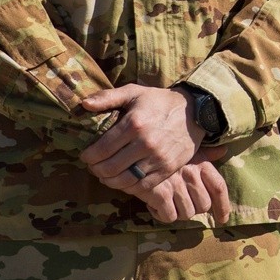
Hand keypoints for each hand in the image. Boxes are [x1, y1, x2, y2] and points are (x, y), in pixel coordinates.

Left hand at [78, 85, 204, 193]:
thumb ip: (107, 97)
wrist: (195, 112)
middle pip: (110, 168)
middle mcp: (146, 143)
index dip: (88, 157)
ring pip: (124, 180)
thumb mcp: (134, 92)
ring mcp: (158, 158)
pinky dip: (128, 186)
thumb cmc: (159, 101)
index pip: (101, 150)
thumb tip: (84, 104)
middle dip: (95, 169)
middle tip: (93, 166)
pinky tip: (123, 179)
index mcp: (134, 123)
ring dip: (109, 180)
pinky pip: (142, 186)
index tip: (86, 156)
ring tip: (105, 174)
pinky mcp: (168, 169)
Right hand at [136, 160, 231, 225]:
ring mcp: (176, 184)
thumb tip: (223, 151)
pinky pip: (169, 217)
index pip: (219, 187)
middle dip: (193, 209)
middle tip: (179, 202)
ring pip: (187, 214)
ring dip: (177, 212)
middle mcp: (191, 174)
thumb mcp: (185, 150)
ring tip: (166, 202)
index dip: (223, 206)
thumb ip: (206, 154)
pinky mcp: (161, 194)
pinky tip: (154, 205)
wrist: (131, 156)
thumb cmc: (161, 155)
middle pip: (203, 206)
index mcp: (200, 163)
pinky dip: (162, 215)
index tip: (222, 219)